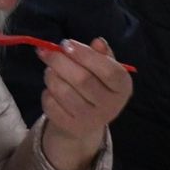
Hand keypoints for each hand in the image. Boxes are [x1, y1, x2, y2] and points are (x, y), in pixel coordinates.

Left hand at [39, 37, 131, 169]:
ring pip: (63, 91)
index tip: (66, 43)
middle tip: (47, 51)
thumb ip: (101, 54)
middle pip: (82, 79)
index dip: (85, 54)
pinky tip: (51, 89)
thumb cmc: (96, 86)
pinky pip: (52, 105)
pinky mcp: (72, 128)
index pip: (108, 70)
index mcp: (123, 87)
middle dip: (60, 61)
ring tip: (50, 70)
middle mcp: (110, 106)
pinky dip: (47, 93)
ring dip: (51, 76)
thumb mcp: (105, 68)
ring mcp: (91, 120)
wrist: (87, 121)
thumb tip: (97, 42)